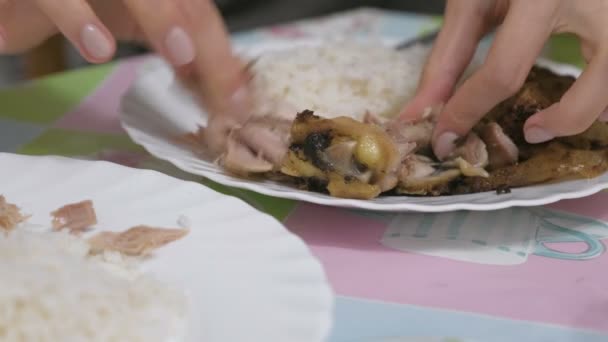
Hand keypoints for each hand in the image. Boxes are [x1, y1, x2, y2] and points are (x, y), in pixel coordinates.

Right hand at [0, 0, 250, 153]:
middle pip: (182, 0)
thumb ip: (173, 50)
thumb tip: (217, 88)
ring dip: (161, 17)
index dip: (222, 58)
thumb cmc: (79, 7)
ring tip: (182, 56)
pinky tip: (97, 48)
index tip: (237, 103)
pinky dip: (79, 19)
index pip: (201, 14)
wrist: (16, 0)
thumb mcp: (133, 26)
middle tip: (223, 85)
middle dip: (206, 40)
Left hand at [400, 0, 607, 159]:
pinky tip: (591, 96)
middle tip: (532, 130)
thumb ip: (450, 55)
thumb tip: (421, 110)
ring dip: (599, 108)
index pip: (504, 70)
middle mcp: (596, 1)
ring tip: (562, 115)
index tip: (445, 139)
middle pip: (601, 81)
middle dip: (566, 120)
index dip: (468, 111)